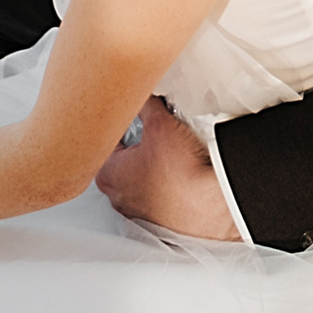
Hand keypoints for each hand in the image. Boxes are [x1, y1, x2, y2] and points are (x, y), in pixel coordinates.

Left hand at [94, 95, 238, 242]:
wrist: (209, 205)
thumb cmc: (180, 175)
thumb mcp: (159, 124)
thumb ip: (146, 104)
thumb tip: (143, 94)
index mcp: (107, 174)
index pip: (104, 140)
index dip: (119, 123)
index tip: (129, 115)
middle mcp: (118, 196)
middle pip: (121, 159)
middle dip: (135, 143)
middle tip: (152, 130)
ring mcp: (138, 210)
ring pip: (139, 177)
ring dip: (151, 164)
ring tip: (170, 152)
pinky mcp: (160, 219)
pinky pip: (158, 193)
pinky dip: (166, 182)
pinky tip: (180, 171)